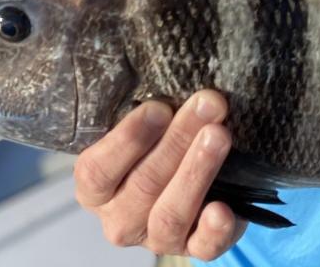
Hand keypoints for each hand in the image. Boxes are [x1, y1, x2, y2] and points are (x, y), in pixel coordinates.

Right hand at [74, 90, 245, 259]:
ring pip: (170, 214)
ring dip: (197, 171)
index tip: (159, 107)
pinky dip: (214, 230)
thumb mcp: (144, 123)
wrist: (185, 173)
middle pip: (143, 184)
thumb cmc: (157, 139)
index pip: (97, 170)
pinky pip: (202, 248)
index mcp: (95, 188)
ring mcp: (154, 238)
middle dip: (179, 140)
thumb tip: (173, 71)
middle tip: (209, 103)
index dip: (128, 140)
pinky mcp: (192, 247)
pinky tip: (224, 209)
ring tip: (219, 135)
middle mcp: (118, 219)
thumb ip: (149, 108)